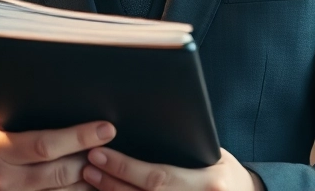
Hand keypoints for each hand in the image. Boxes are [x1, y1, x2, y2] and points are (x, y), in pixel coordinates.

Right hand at [0, 90, 117, 190]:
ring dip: (89, 179)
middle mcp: (5, 180)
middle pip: (59, 172)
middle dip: (89, 157)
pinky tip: (93, 180)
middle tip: (112, 143)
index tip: (105, 129)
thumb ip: (7, 95)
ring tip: (107, 161)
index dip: (77, 138)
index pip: (43, 145)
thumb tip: (36, 73)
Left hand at [82, 147, 263, 190]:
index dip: (124, 167)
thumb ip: (185, 151)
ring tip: (91, 177)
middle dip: (111, 180)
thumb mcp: (214, 156)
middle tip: (88, 163)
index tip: (99, 152)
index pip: (158, 177)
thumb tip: (143, 130)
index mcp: (208, 184)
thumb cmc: (226, 173)